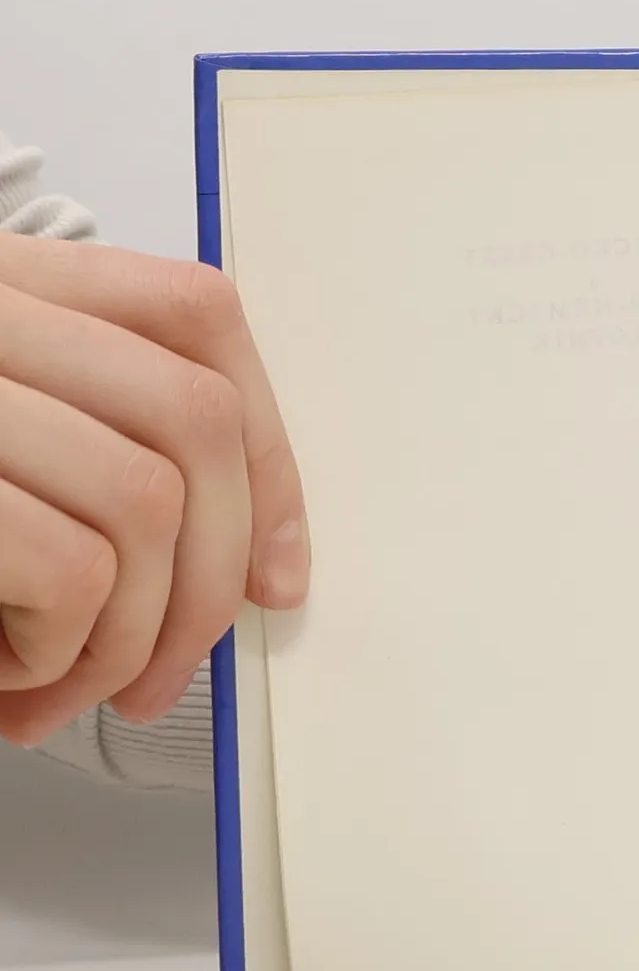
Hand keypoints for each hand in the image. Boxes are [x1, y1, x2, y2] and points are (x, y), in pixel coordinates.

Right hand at [0, 231, 307, 745]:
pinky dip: (60, 650)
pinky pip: (70, 569)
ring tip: (63, 686)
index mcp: (0, 284)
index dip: (268, 454)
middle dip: (212, 576)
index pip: (195, 319)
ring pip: (145, 504)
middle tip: (165, 673)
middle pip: (193, 421)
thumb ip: (90, 450)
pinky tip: (3, 674)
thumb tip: (253, 558)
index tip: (279, 569)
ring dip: (128, 634)